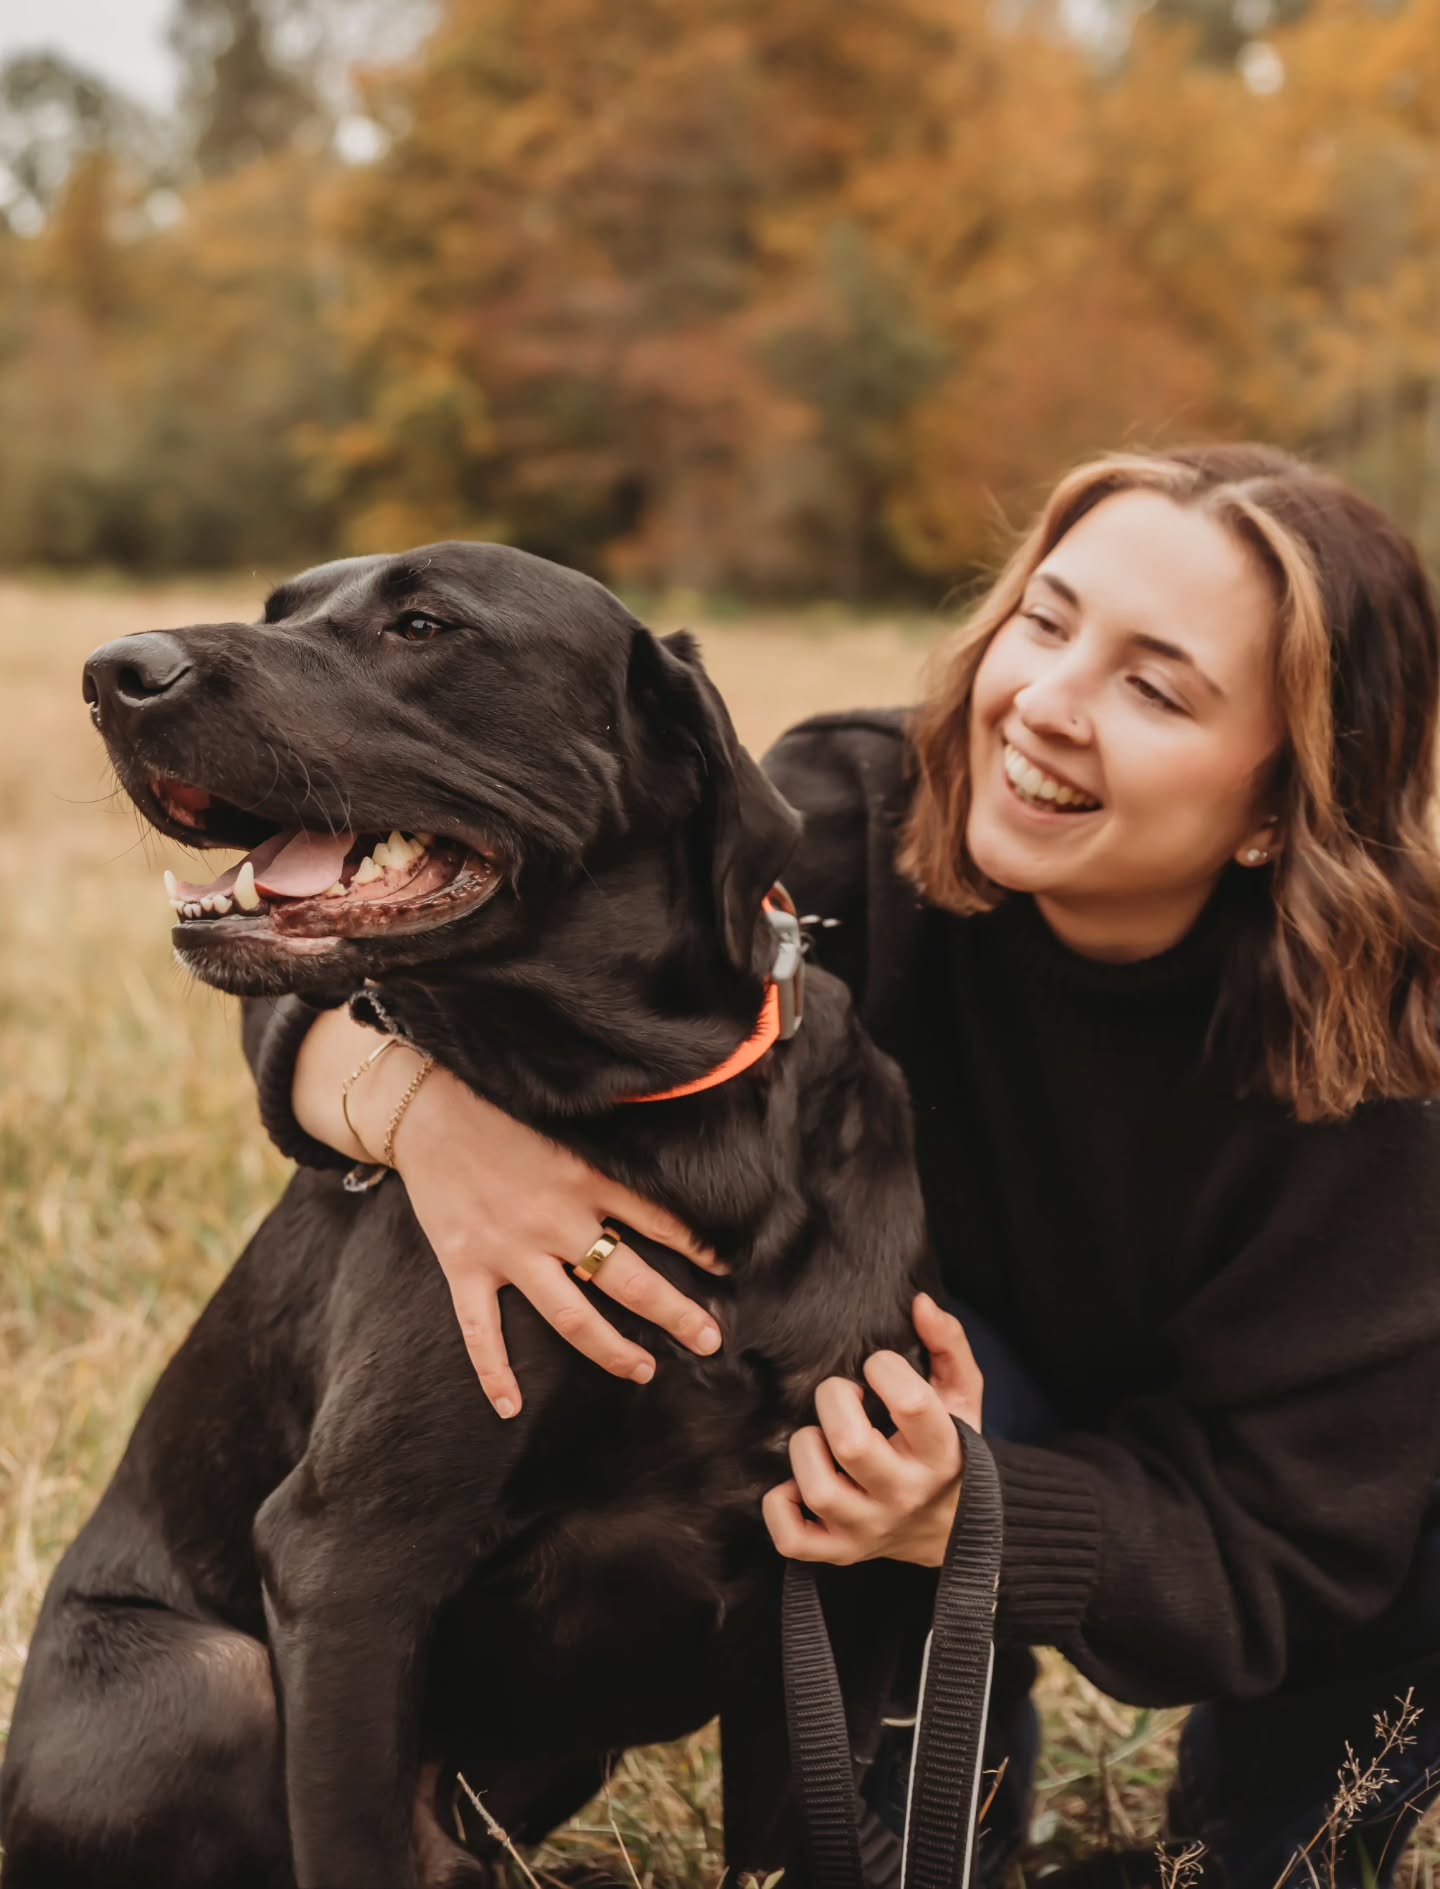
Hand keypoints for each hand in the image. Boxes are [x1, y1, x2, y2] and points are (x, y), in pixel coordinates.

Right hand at [294, 1009, 724, 1419]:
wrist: (426, 1107)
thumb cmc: (502, 1107)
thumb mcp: (569, 1119)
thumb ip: (609, 1149)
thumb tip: (667, 1154)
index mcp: (585, 1179)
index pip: (657, 1221)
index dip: (698, 1248)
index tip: (726, 1271)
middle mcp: (553, 1220)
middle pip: (627, 1280)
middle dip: (674, 1313)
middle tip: (709, 1340)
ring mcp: (509, 1248)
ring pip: (569, 1316)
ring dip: (610, 1349)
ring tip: (645, 1370)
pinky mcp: (464, 1264)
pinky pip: (480, 1331)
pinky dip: (494, 1373)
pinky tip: (511, 1409)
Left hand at [761, 1293, 982, 1567]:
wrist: (951, 1529)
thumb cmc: (949, 1450)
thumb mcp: (962, 1397)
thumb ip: (948, 1344)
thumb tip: (919, 1303)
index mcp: (942, 1453)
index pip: (913, 1405)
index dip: (885, 1369)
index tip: (878, 1365)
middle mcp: (905, 1495)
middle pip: (852, 1445)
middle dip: (833, 1401)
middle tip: (841, 1394)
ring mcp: (868, 1528)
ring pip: (818, 1488)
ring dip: (806, 1449)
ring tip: (819, 1438)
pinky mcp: (838, 1552)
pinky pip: (792, 1537)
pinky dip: (780, 1505)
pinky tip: (795, 1483)